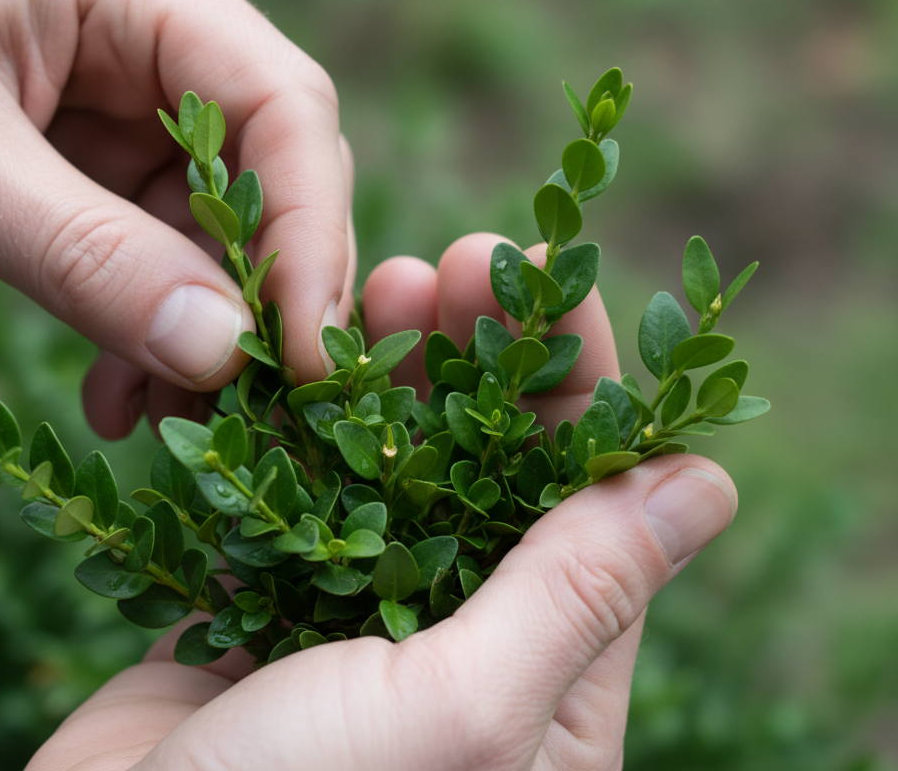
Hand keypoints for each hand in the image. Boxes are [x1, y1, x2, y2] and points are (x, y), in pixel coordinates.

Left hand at [0, 0, 354, 435]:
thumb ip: (86, 254)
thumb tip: (223, 351)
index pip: (276, 101)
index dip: (308, 228)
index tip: (305, 352)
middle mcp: (143, 44)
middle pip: (265, 175)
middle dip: (260, 295)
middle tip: (250, 404)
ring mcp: (116, 116)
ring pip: (211, 237)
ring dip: (202, 336)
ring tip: (167, 422)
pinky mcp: (81, 180)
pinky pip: (150, 267)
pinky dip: (145, 337)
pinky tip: (117, 399)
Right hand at [23, 234, 736, 770]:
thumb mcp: (465, 707)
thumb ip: (578, 592)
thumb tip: (705, 480)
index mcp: (549, 684)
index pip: (595, 501)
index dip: (579, 377)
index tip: (541, 270)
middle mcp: (463, 646)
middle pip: (490, 466)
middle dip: (472, 355)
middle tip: (436, 265)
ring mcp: (358, 620)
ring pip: (388, 466)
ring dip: (381, 375)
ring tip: (359, 293)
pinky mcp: (266, 603)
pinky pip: (293, 493)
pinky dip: (288, 423)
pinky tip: (281, 356)